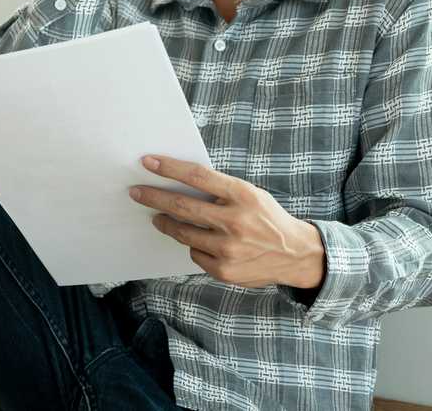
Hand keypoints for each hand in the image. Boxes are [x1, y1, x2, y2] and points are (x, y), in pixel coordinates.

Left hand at [128, 154, 325, 289]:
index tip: (148, 162)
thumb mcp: (251, 195)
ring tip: (158, 217)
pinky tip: (199, 241)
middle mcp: (234, 221)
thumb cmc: (268, 219)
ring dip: (166, 223)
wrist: (295, 254)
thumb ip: (220, 191)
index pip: (197, 176)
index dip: (169, 168)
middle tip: (136, 192)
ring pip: (183, 233)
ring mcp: (228, 248)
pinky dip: (194, 245)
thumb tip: (180, 184)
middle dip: (154, 198)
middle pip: (182, 206)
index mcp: (242, 195)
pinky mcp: (223, 270)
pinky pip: (195, 253)